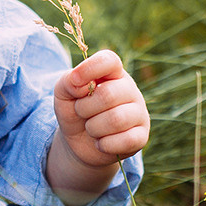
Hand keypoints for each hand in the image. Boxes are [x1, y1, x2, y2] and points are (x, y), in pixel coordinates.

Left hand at [54, 49, 149, 169]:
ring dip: (93, 128)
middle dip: (84, 109)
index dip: (90, 69)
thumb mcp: (63, 93)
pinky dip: (104, 144)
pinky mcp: (141, 136)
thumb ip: (68, 81)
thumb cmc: (74, 110)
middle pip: (108, 95)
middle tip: (81, 113)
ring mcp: (139, 113)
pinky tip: (101, 142)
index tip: (74, 81)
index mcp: (112, 73)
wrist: (79, 142)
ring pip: (116, 119)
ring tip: (91, 128)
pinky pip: (126, 140)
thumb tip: (79, 82)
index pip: (109, 61)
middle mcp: (130, 89)